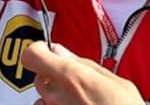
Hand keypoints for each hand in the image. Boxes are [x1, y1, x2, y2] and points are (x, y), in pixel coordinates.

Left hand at [21, 41, 144, 104]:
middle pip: (39, 76)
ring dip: (56, 95)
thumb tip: (62, 52)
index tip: (48, 50)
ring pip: (44, 97)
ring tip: (80, 100)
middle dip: (53, 75)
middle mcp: (56, 96)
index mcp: (71, 77)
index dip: (40, 50)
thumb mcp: (116, 82)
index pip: (32, 55)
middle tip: (76, 81)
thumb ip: (84, 64)